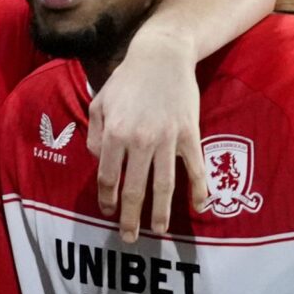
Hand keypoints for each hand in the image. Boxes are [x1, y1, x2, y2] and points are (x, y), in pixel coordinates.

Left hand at [87, 36, 207, 242]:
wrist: (162, 56)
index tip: (107, 211)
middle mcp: (139, 140)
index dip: (106, 198)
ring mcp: (167, 139)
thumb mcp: (99, 103)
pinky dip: (199, 190)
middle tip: (129, 238)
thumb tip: (97, 161)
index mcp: (114, 133)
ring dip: (161, 212)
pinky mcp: (189, 134)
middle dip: (130, 217)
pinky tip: (199, 207)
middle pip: (134, 189)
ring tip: (158, 232)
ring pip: (164, 185)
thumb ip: (94, 134)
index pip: (107, 176)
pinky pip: (195, 168)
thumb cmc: (126, 80)